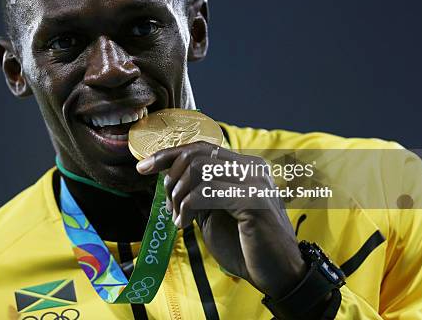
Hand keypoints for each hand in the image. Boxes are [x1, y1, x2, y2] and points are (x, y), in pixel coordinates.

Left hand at [136, 141, 306, 298]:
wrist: (278, 274)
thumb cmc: (245, 245)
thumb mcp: (214, 212)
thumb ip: (197, 191)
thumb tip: (167, 175)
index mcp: (244, 166)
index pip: (200, 148)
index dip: (168, 154)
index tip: (143, 167)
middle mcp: (251, 168)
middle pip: (195, 154)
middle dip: (171, 177)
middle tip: (167, 205)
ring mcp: (254, 182)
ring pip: (197, 170)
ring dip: (178, 195)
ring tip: (177, 216)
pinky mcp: (253, 200)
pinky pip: (205, 192)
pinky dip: (186, 207)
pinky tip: (184, 224)